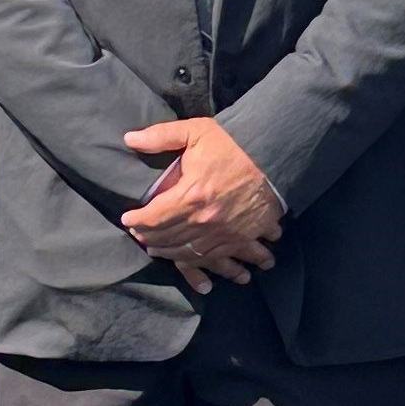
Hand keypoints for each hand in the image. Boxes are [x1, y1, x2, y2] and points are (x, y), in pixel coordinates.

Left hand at [120, 118, 281, 293]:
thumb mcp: (196, 131)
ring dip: (173, 256)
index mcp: (189, 196)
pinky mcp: (243, 238)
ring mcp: (224, 233)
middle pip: (168, 239)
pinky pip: (224, 260)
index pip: (152, 218)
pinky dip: (214, 268)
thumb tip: (129, 138)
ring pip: (191, 254)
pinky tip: (206, 273)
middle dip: (150, 239)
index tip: (127, 219)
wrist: (276, 155)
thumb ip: (161, 136)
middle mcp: (204, 221)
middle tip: (142, 237)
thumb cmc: (235, 144)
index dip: (136, 220)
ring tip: (162, 253)